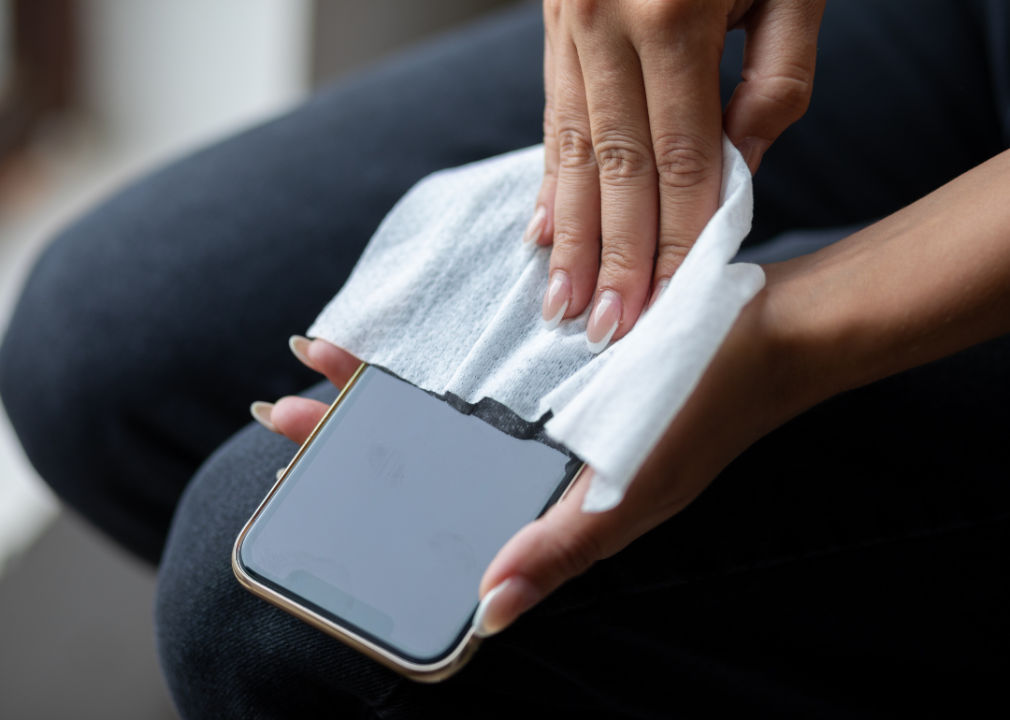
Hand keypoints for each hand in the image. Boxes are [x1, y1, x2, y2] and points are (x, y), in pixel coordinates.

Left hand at [251, 280, 813, 639]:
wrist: (772, 328)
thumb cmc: (706, 412)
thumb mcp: (632, 494)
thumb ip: (559, 552)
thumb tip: (486, 617)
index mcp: (537, 491)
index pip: (427, 496)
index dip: (360, 486)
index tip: (293, 475)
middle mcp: (529, 450)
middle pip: (420, 444)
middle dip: (348, 430)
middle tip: (280, 411)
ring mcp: (539, 403)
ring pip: (439, 398)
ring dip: (379, 384)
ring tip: (318, 362)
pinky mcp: (553, 360)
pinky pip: (477, 356)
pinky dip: (433, 344)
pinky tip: (400, 331)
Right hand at [531, 0, 822, 349]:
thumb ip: (774, 80)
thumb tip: (735, 175)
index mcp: (675, 13)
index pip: (681, 159)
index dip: (677, 239)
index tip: (670, 305)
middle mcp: (608, 23)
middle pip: (616, 169)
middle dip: (615, 259)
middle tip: (604, 331)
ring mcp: (569, 21)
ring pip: (572, 151)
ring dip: (570, 235)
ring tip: (563, 302)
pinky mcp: (553, 22)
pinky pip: (548, 114)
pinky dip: (547, 178)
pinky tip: (540, 230)